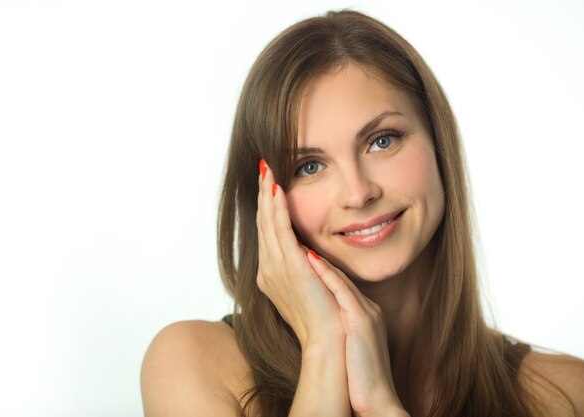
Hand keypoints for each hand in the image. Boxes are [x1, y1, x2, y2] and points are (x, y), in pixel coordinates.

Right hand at [256, 160, 342, 346]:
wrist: (329, 342)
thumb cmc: (326, 318)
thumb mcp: (313, 286)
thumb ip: (307, 267)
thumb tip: (310, 253)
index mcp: (272, 273)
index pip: (268, 232)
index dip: (266, 207)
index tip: (268, 184)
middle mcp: (268, 269)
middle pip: (263, 223)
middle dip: (262, 194)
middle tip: (263, 167)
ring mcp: (276, 269)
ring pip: (267, 223)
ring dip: (266, 195)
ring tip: (267, 171)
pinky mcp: (289, 268)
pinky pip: (279, 231)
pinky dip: (277, 209)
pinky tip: (276, 190)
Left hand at [307, 252, 407, 416]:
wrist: (377, 401)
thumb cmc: (359, 378)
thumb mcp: (349, 346)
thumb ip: (340, 327)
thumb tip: (323, 319)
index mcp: (363, 313)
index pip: (337, 282)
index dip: (319, 266)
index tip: (300, 251)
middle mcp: (366, 308)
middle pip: (338, 274)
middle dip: (316, 255)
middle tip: (297, 238)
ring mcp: (365, 313)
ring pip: (339, 277)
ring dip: (318, 257)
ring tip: (298, 240)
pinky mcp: (361, 322)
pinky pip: (342, 292)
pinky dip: (327, 274)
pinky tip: (311, 260)